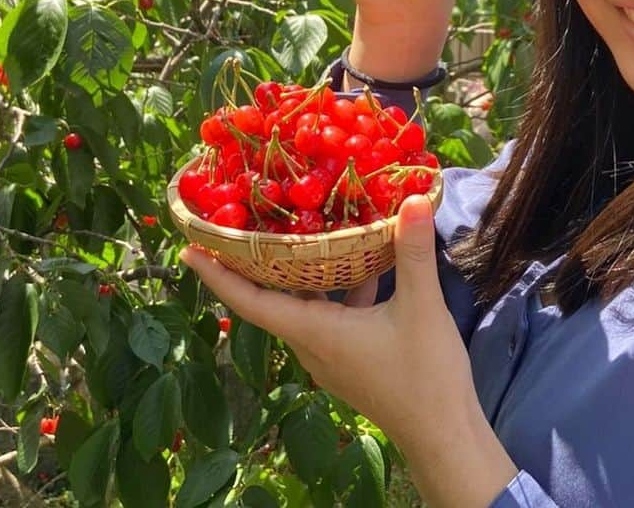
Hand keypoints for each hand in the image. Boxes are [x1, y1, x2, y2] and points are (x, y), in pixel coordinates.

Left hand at [179, 195, 480, 460]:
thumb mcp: (421, 307)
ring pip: (304, 305)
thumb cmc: (424, 376)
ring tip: (303, 230)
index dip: (218, 275)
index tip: (190, 249)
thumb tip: (415, 198)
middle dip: (256, 262)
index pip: (250, 301)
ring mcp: (331, 355)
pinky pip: (329, 315)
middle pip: (271, 298)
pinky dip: (336, 288)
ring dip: (301, 272)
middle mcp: (312, 344)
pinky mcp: (350, 359)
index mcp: (314, 331)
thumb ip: (412, 252)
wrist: (443, 436)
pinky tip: (365, 264)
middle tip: (246, 222)